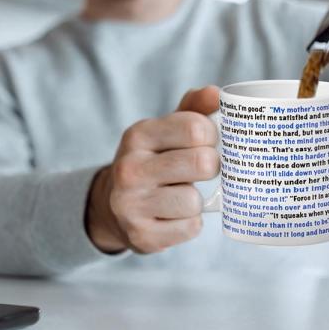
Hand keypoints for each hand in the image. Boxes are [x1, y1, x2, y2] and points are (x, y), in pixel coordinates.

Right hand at [86, 86, 220, 253]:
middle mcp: (129, 169)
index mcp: (138, 136)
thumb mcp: (165, 131)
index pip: (195, 128)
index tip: (207, 140)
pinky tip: (174, 216)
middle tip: (202, 168)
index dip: (212, 135)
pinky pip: (190, 228)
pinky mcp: (142, 236)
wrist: (113, 207)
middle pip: (202, 162)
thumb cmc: (153, 161)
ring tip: (182, 195)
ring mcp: (132, 205)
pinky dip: (189, 224)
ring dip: (197, 200)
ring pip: (195, 201)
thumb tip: (216, 93)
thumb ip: (192, 110)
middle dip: (211, 166)